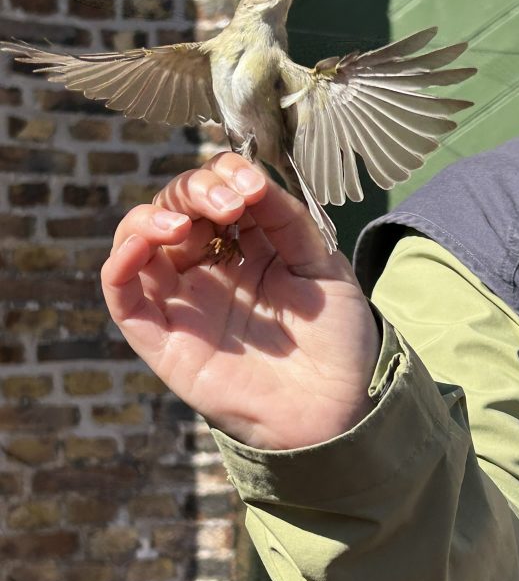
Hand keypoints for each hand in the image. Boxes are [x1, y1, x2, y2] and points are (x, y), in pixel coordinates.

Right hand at [101, 152, 380, 449]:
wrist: (336, 406)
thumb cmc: (334, 337)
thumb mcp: (322, 263)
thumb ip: (287, 220)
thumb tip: (250, 180)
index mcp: (246, 247)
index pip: (215, 191)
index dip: (224, 175)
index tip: (250, 183)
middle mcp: (208, 269)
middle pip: (175, 209)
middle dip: (195, 190)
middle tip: (230, 202)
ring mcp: (183, 301)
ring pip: (137, 243)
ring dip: (152, 217)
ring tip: (188, 222)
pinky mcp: (162, 337)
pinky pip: (122, 293)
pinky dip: (121, 261)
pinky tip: (146, 241)